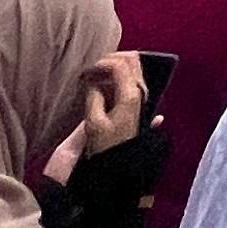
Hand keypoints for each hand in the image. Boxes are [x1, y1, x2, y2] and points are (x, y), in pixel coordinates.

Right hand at [44, 51, 147, 180]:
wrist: (118, 168)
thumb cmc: (105, 148)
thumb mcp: (94, 123)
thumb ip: (93, 96)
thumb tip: (93, 81)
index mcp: (131, 95)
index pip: (120, 64)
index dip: (101, 63)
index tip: (86, 72)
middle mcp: (140, 93)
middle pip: (131, 60)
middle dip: (111, 59)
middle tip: (92, 69)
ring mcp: (139, 97)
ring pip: (132, 69)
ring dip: (113, 67)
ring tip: (94, 76)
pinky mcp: (134, 104)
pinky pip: (128, 81)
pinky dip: (115, 77)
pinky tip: (102, 85)